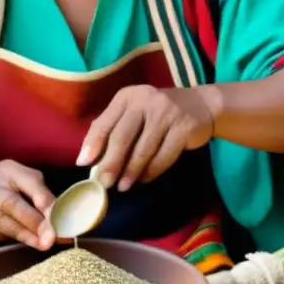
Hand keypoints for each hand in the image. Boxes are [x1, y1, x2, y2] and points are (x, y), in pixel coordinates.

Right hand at [0, 160, 55, 250]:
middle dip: (34, 222)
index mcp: (7, 169)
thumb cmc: (3, 189)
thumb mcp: (22, 182)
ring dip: (25, 235)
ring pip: (2, 222)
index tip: (55, 214)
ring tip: (42, 244)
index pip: (28, 180)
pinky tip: (27, 242)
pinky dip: (12, 239)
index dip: (42, 198)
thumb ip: (39, 195)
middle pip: (12, 203)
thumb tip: (59, 217)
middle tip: (50, 238)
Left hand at [77, 85, 218, 191]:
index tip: (84, 164)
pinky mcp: (184, 126)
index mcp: (126, 97)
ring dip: (131, 171)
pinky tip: (144, 178)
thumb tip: (89, 160)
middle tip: (104, 183)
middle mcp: (145, 100)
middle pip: (122, 137)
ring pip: (144, 149)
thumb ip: (112, 129)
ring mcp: (166, 112)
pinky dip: (152, 170)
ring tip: (123, 186)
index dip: (93, 144)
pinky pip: (164, 155)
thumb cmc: (157, 113)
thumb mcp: (133, 113)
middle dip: (111, 163)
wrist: (199, 105)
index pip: (105, 122)